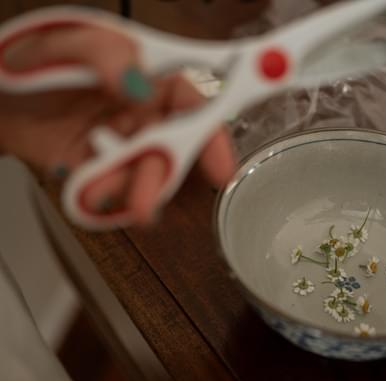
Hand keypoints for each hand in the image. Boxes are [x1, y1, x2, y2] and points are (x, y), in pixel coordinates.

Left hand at [0, 23, 235, 224]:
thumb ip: (103, 54)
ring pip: (149, 171)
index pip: (193, 98)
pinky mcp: (106, 168)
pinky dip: (109, 194)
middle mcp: (146, 109)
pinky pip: (119, 187)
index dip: (212, 130)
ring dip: (137, 190)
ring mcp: (128, 141)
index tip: (220, 162)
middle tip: (158, 196)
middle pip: (178, 144)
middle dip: (168, 173)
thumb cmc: (29, 59)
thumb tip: (139, 82)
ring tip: (116, 197)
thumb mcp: (63, 41)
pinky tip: (94, 189)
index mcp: (149, 72)